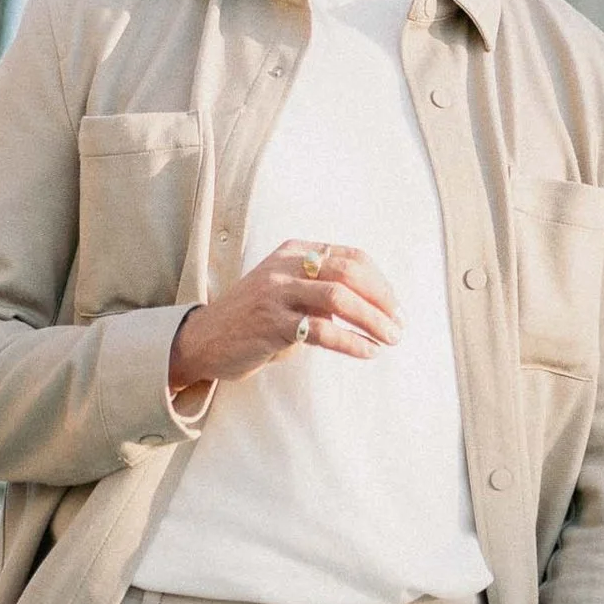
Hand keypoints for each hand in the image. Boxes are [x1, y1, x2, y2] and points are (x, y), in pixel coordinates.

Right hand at [168, 240, 399, 399]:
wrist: (204, 340)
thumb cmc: (253, 319)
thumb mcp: (286, 291)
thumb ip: (320, 289)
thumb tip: (372, 305)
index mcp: (294, 251)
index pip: (351, 256)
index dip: (380, 282)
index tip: (396, 306)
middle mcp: (286, 265)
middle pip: (350, 273)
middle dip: (383, 300)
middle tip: (399, 324)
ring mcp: (277, 292)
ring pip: (339, 297)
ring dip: (373, 320)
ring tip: (390, 339)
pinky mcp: (271, 323)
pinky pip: (323, 331)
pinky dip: (352, 342)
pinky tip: (367, 352)